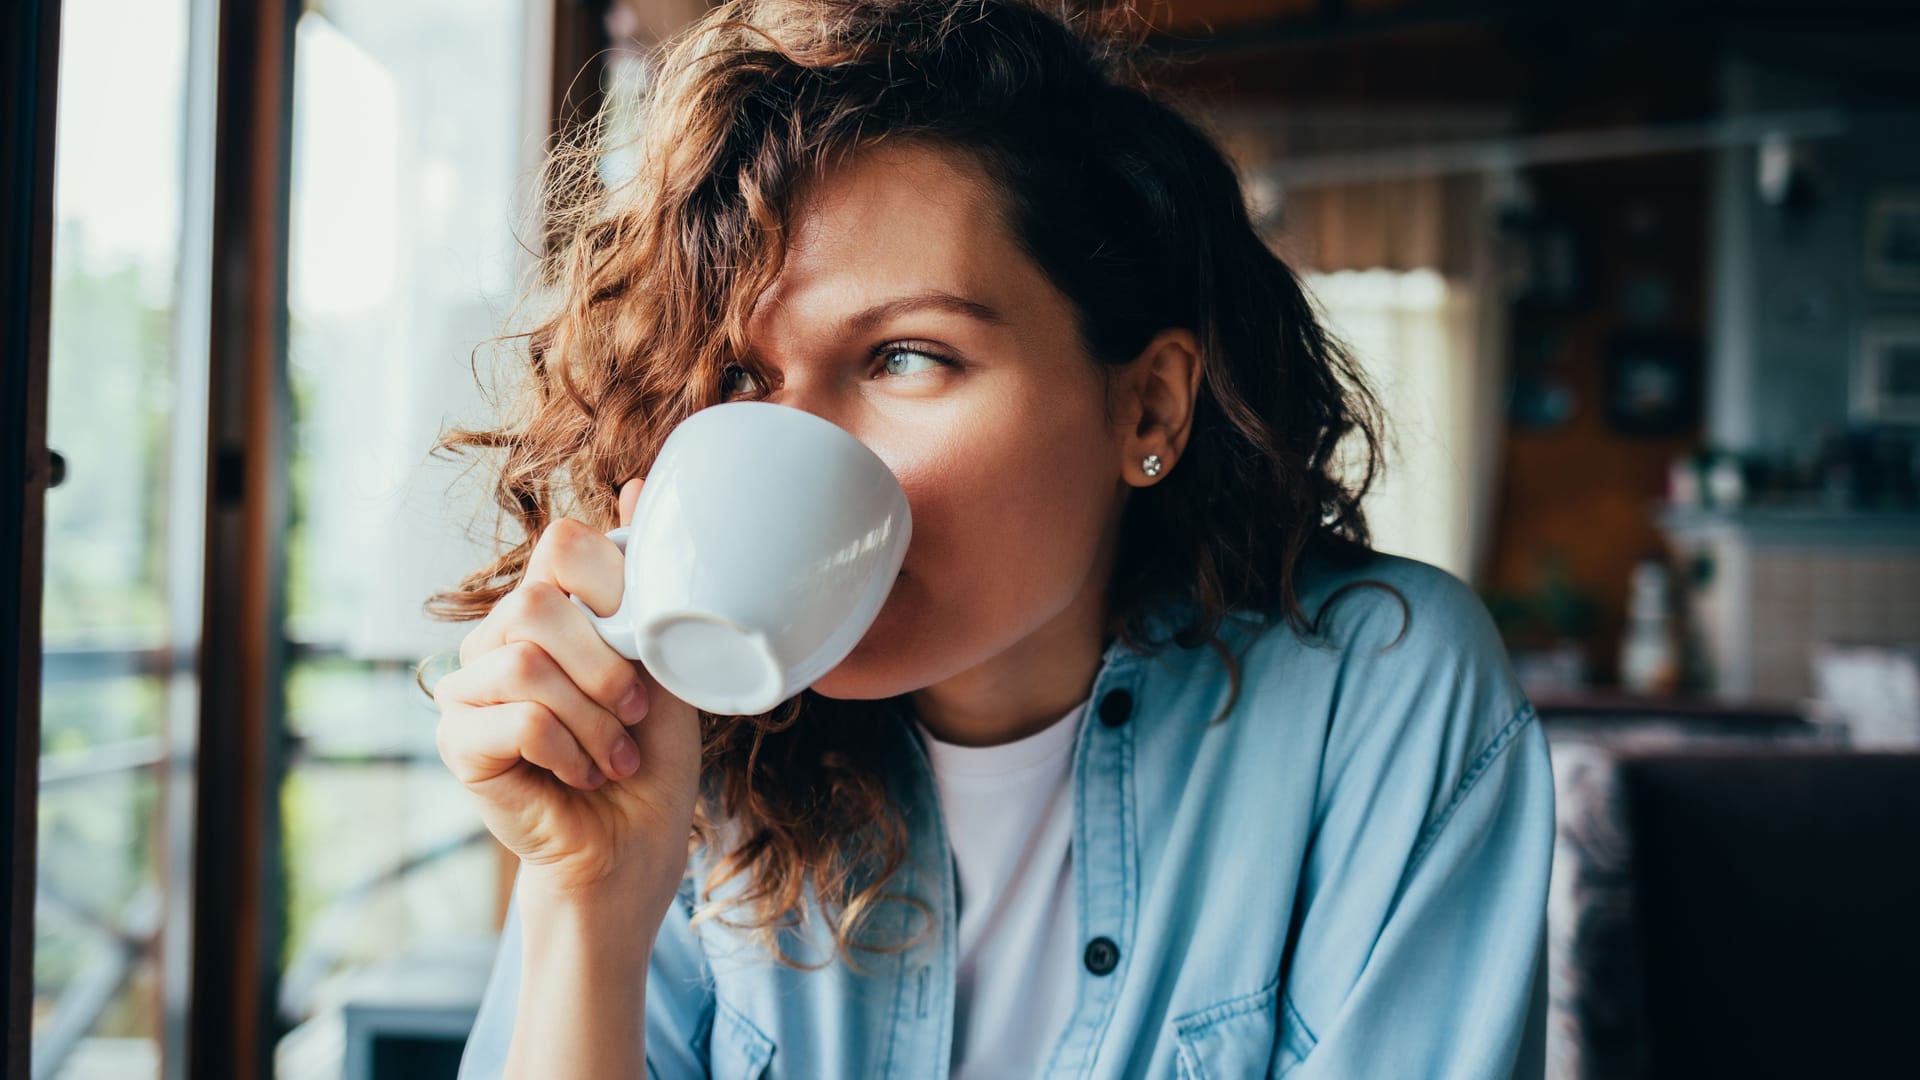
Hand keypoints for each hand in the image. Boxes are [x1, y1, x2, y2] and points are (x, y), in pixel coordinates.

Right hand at [433, 478, 702, 906]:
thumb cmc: (652, 758)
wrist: (633, 848)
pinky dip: (567, 749)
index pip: (562, 545)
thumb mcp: (667, 660)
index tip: (644, 645)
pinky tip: (583, 775)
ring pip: (525, 661)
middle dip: (606, 665)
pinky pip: (513, 716)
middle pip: (538, 601)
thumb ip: (648, 584)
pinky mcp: (457, 740)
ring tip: (614, 755)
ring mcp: (468, 687)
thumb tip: (639, 484)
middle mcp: (499, 636)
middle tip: (635, 715)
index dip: (614, 587)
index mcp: (549, 608)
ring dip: (591, 718)